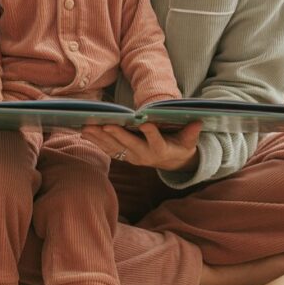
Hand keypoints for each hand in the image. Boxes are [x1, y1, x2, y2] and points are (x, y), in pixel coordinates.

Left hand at [81, 120, 201, 172]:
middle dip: (117, 135)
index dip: (151, 133)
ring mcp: (133, 157)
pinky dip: (97, 141)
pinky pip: (109, 149)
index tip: (144, 122)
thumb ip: (192, 132)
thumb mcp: (189, 140)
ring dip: (101, 138)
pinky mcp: (125, 156)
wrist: (172, 162)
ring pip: (115, 147)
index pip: (156, 141)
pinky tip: (85, 132)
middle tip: (105, 125)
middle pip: (130, 145)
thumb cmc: (181, 145)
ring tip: (88, 126)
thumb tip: (198, 121)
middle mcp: (145, 155)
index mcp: (162, 150)